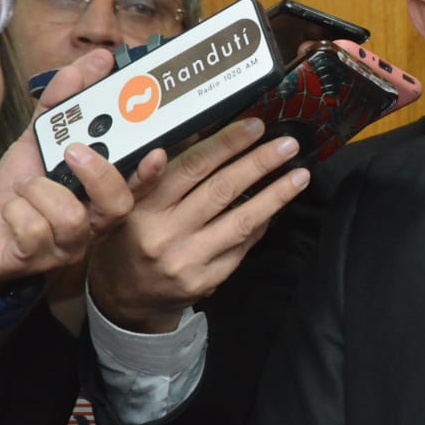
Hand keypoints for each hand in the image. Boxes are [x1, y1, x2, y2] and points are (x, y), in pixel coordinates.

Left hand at [0, 50, 163, 291]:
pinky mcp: (38, 258)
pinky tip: (12, 211)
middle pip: (117, 203)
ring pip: (70, 216)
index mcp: (102, 193)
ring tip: (26, 188)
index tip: (156, 152)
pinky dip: (14, 211)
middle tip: (73, 150)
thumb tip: (96, 62)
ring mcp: (70, 244)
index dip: (151, 171)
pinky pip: (32, 229)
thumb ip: (64, 101)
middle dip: (97, 174)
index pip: (139, 184)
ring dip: (38, 191)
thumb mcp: (38, 140)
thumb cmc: (21, 190)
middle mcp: (94, 221)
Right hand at [86, 120, 310, 332]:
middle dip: (259, 163)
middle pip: (222, 190)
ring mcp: (188, 260)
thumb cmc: (131, 238)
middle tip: (287, 145)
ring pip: (241, 221)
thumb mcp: (130, 203)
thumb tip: (202, 133)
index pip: (191, 167)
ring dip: (276, 195)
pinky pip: (243, 246)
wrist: (124, 298)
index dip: (226, 144)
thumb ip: (161, 173)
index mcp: (142, 207)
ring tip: (300, 175)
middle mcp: (165, 234)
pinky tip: (277, 205)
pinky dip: (262, 223)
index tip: (254, 126)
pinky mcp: (207, 280)